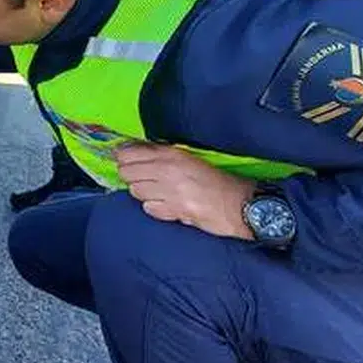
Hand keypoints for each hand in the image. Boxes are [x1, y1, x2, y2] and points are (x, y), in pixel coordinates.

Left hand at [115, 143, 255, 239]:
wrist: (239, 204)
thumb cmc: (216, 181)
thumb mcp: (189, 159)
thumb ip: (162, 156)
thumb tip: (133, 154)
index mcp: (172, 154)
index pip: (130, 153)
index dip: (123, 158)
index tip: (124, 160)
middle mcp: (168, 169)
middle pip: (127, 172)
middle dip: (129, 176)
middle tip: (139, 179)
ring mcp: (171, 190)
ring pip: (135, 191)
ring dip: (142, 193)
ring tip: (156, 193)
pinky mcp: (175, 210)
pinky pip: (149, 208)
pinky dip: (153, 208)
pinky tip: (165, 206)